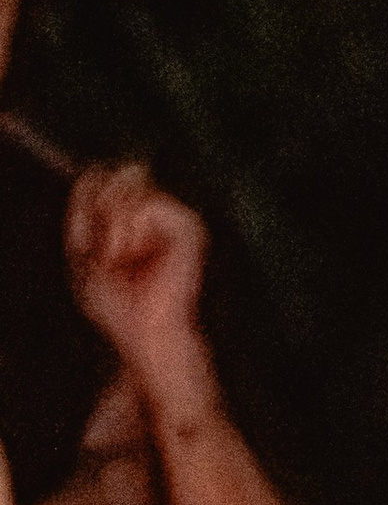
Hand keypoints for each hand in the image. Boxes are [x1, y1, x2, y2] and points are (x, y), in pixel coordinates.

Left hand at [64, 162, 211, 404]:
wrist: (144, 334)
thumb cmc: (116, 305)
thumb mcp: (82, 249)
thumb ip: (85, 206)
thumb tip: (96, 170)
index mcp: (130, 219)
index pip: (101, 177)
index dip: (88, 198)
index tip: (91, 240)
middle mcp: (155, 214)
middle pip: (115, 173)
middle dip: (101, 212)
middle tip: (108, 252)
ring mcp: (174, 219)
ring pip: (132, 185)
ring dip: (115, 225)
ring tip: (123, 258)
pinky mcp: (189, 227)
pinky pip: (151, 203)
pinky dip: (135, 228)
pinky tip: (137, 254)